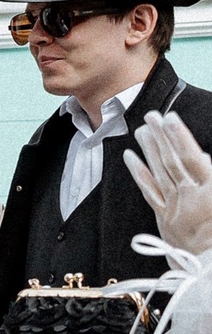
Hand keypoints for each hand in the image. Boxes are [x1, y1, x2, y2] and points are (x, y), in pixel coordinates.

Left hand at [126, 110, 211, 253]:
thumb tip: (207, 157)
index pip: (192, 158)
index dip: (180, 137)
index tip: (169, 118)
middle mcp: (191, 198)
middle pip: (172, 161)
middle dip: (161, 136)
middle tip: (151, 115)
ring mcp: (176, 208)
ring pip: (159, 172)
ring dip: (150, 148)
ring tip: (141, 128)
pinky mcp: (166, 219)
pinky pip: (150, 192)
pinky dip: (139, 173)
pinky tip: (130, 157)